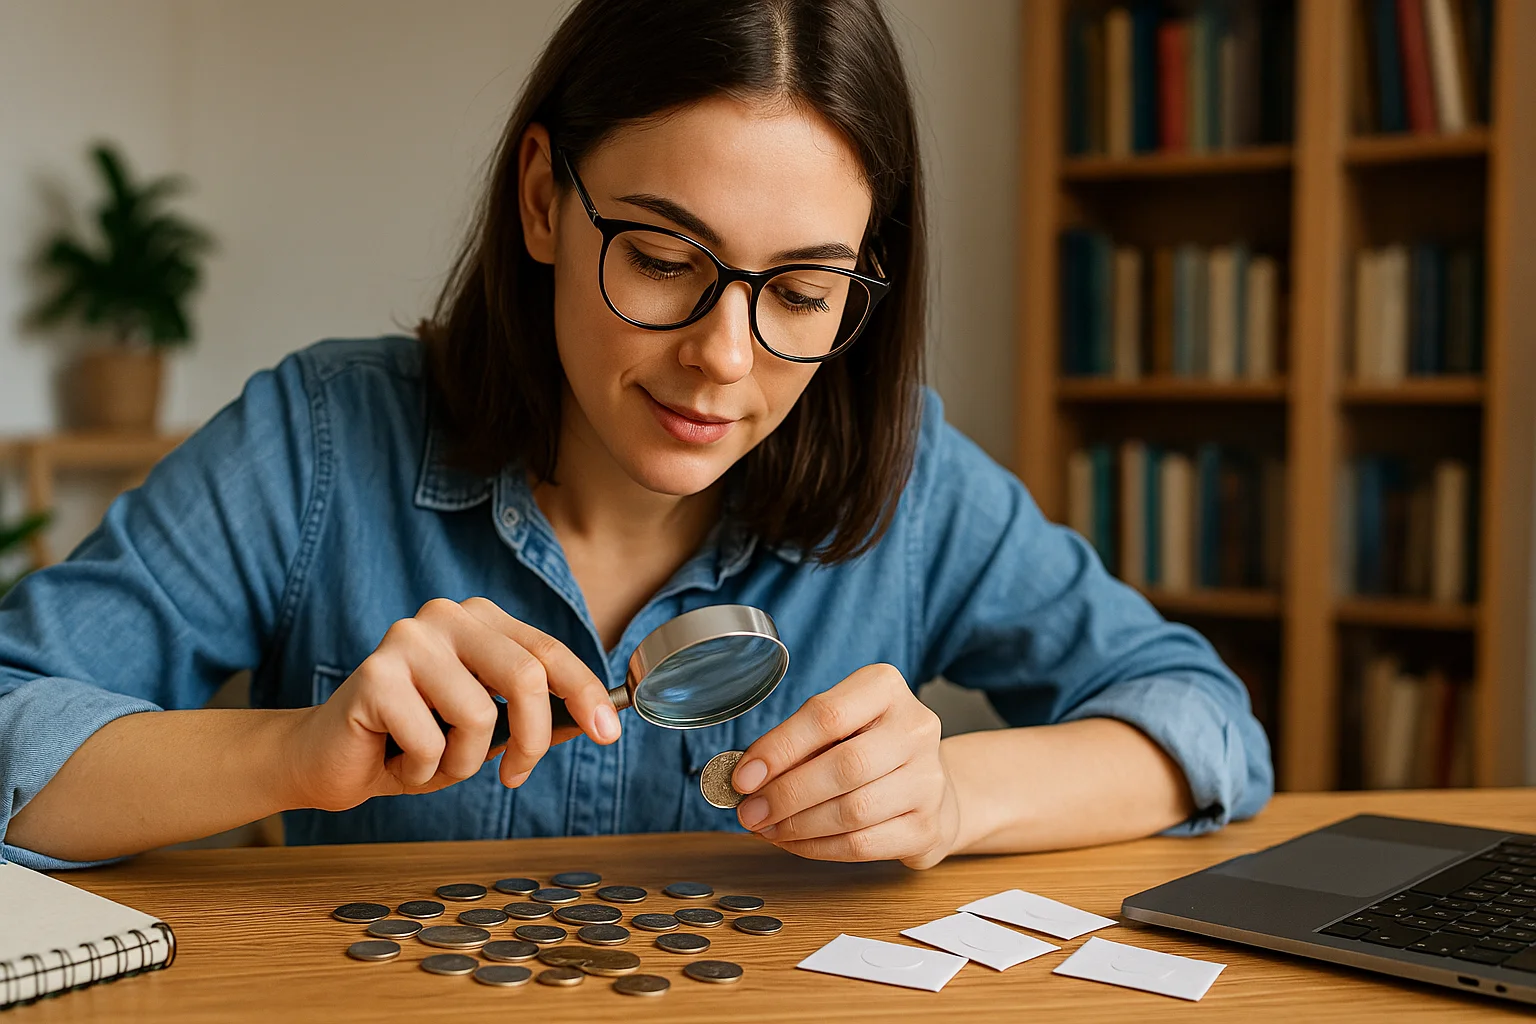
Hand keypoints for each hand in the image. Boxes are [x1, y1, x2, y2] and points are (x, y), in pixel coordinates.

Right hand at [282, 597, 618, 811]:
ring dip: (461, 762)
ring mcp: (408, 639)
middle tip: (514, 776)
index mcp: (479, 621)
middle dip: (531, 740)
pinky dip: (422, 770)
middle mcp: (446, 616)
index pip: (548, 652)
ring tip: (430, 758)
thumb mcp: (485, 730)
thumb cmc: (411, 741)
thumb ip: (534, 717)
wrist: (328, 759)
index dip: (585, 692)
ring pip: (479, 717)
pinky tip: (396, 757)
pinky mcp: (375, 674)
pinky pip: (433, 742)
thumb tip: (595, 718)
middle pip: (525, 677)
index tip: (608, 734)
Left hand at [731, 664, 959, 868]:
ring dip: (799, 826)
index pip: (827, 715)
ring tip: (769, 829)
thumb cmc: (866, 749)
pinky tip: (796, 843)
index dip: (779, 749)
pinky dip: (819, 848)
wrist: (927, 788)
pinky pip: (863, 844)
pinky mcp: (927, 826)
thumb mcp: (837, 728)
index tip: (744, 777)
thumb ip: (797, 745)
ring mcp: (928, 780)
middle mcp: (916, 728)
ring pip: (854, 810)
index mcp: (885, 688)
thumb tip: (748, 777)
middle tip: (751, 813)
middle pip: (844, 766)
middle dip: (787, 794)